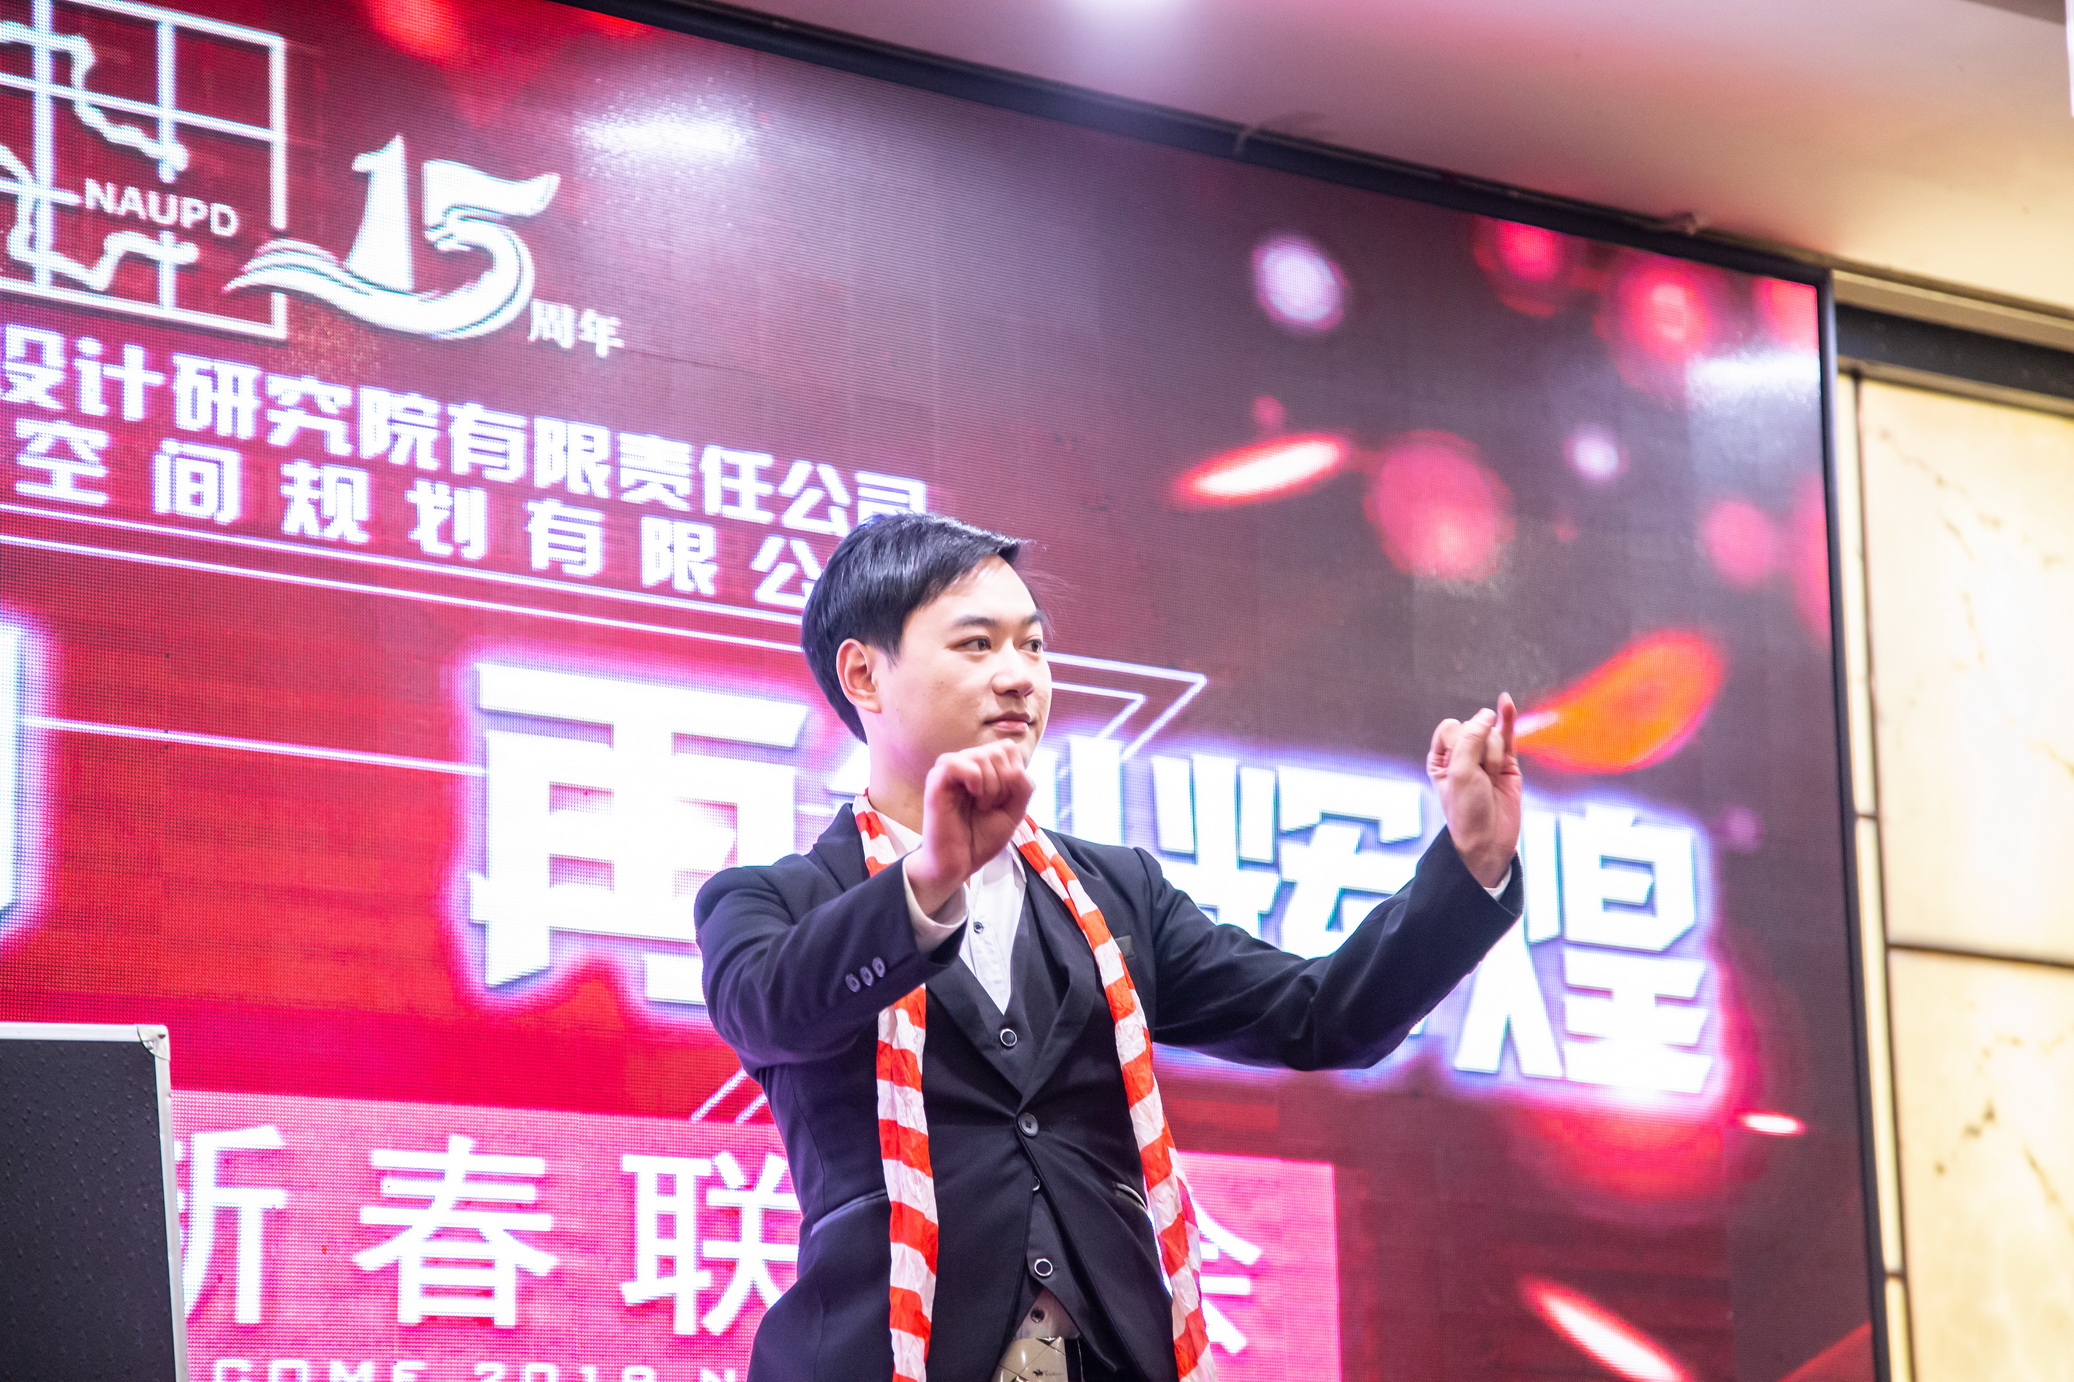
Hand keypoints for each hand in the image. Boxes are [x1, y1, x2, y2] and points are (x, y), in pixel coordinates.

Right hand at [904, 741, 1033, 915]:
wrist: (960, 863)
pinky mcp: (936, 782)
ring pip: (980, 755)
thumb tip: (1015, 769)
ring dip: (991, 785)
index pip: (1007, 748)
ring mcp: (949, 771)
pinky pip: (954, 763)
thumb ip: (1023, 788)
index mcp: (983, 768)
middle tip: (991, 806)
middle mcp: (966, 764)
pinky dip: (973, 778)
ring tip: (981, 806)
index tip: (1005, 799)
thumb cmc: (982, 837)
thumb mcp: (1014, 812)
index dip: (1014, 773)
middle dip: (1005, 783)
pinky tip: (972, 796)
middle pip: (998, 751)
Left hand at [1427, 692, 1522, 889]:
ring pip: (1494, 736)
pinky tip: (1505, 701)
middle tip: (1479, 779)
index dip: (1460, 741)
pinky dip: (1507, 718)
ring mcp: (1486, 758)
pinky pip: (1508, 735)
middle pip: (1474, 729)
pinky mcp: (1508, 763)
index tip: (1461, 766)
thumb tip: (1487, 714)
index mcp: (1441, 758)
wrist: (1490, 841)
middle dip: (1480, 751)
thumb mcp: (1460, 773)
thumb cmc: (1467, 811)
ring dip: (1494, 758)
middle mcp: (1462, 755)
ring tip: (1491, 781)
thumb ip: (1471, 740)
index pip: (1451, 727)